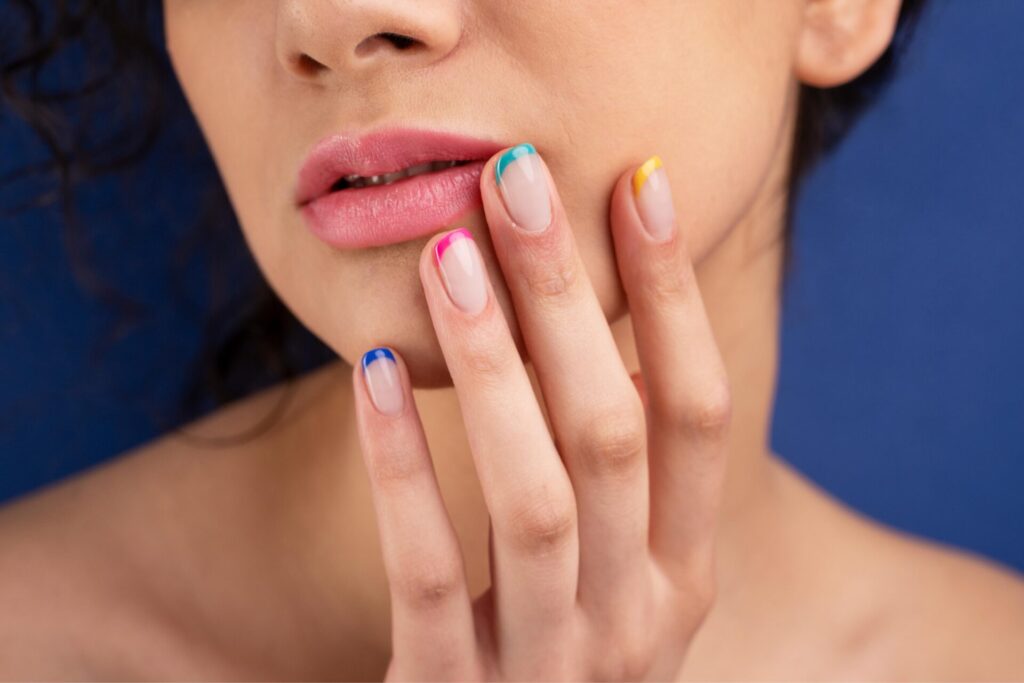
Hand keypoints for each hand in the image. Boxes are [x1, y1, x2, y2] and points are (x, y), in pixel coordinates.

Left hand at [352, 144, 730, 680]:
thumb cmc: (553, 648)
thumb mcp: (609, 571)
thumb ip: (611, 477)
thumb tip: (582, 318)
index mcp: (684, 572)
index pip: (700, 411)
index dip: (676, 296)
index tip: (642, 183)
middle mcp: (640, 618)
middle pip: (614, 431)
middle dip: (570, 297)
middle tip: (518, 180)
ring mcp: (556, 666)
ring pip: (535, 496)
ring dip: (492, 366)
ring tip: (448, 255)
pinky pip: (429, 575)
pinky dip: (402, 470)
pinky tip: (371, 376)